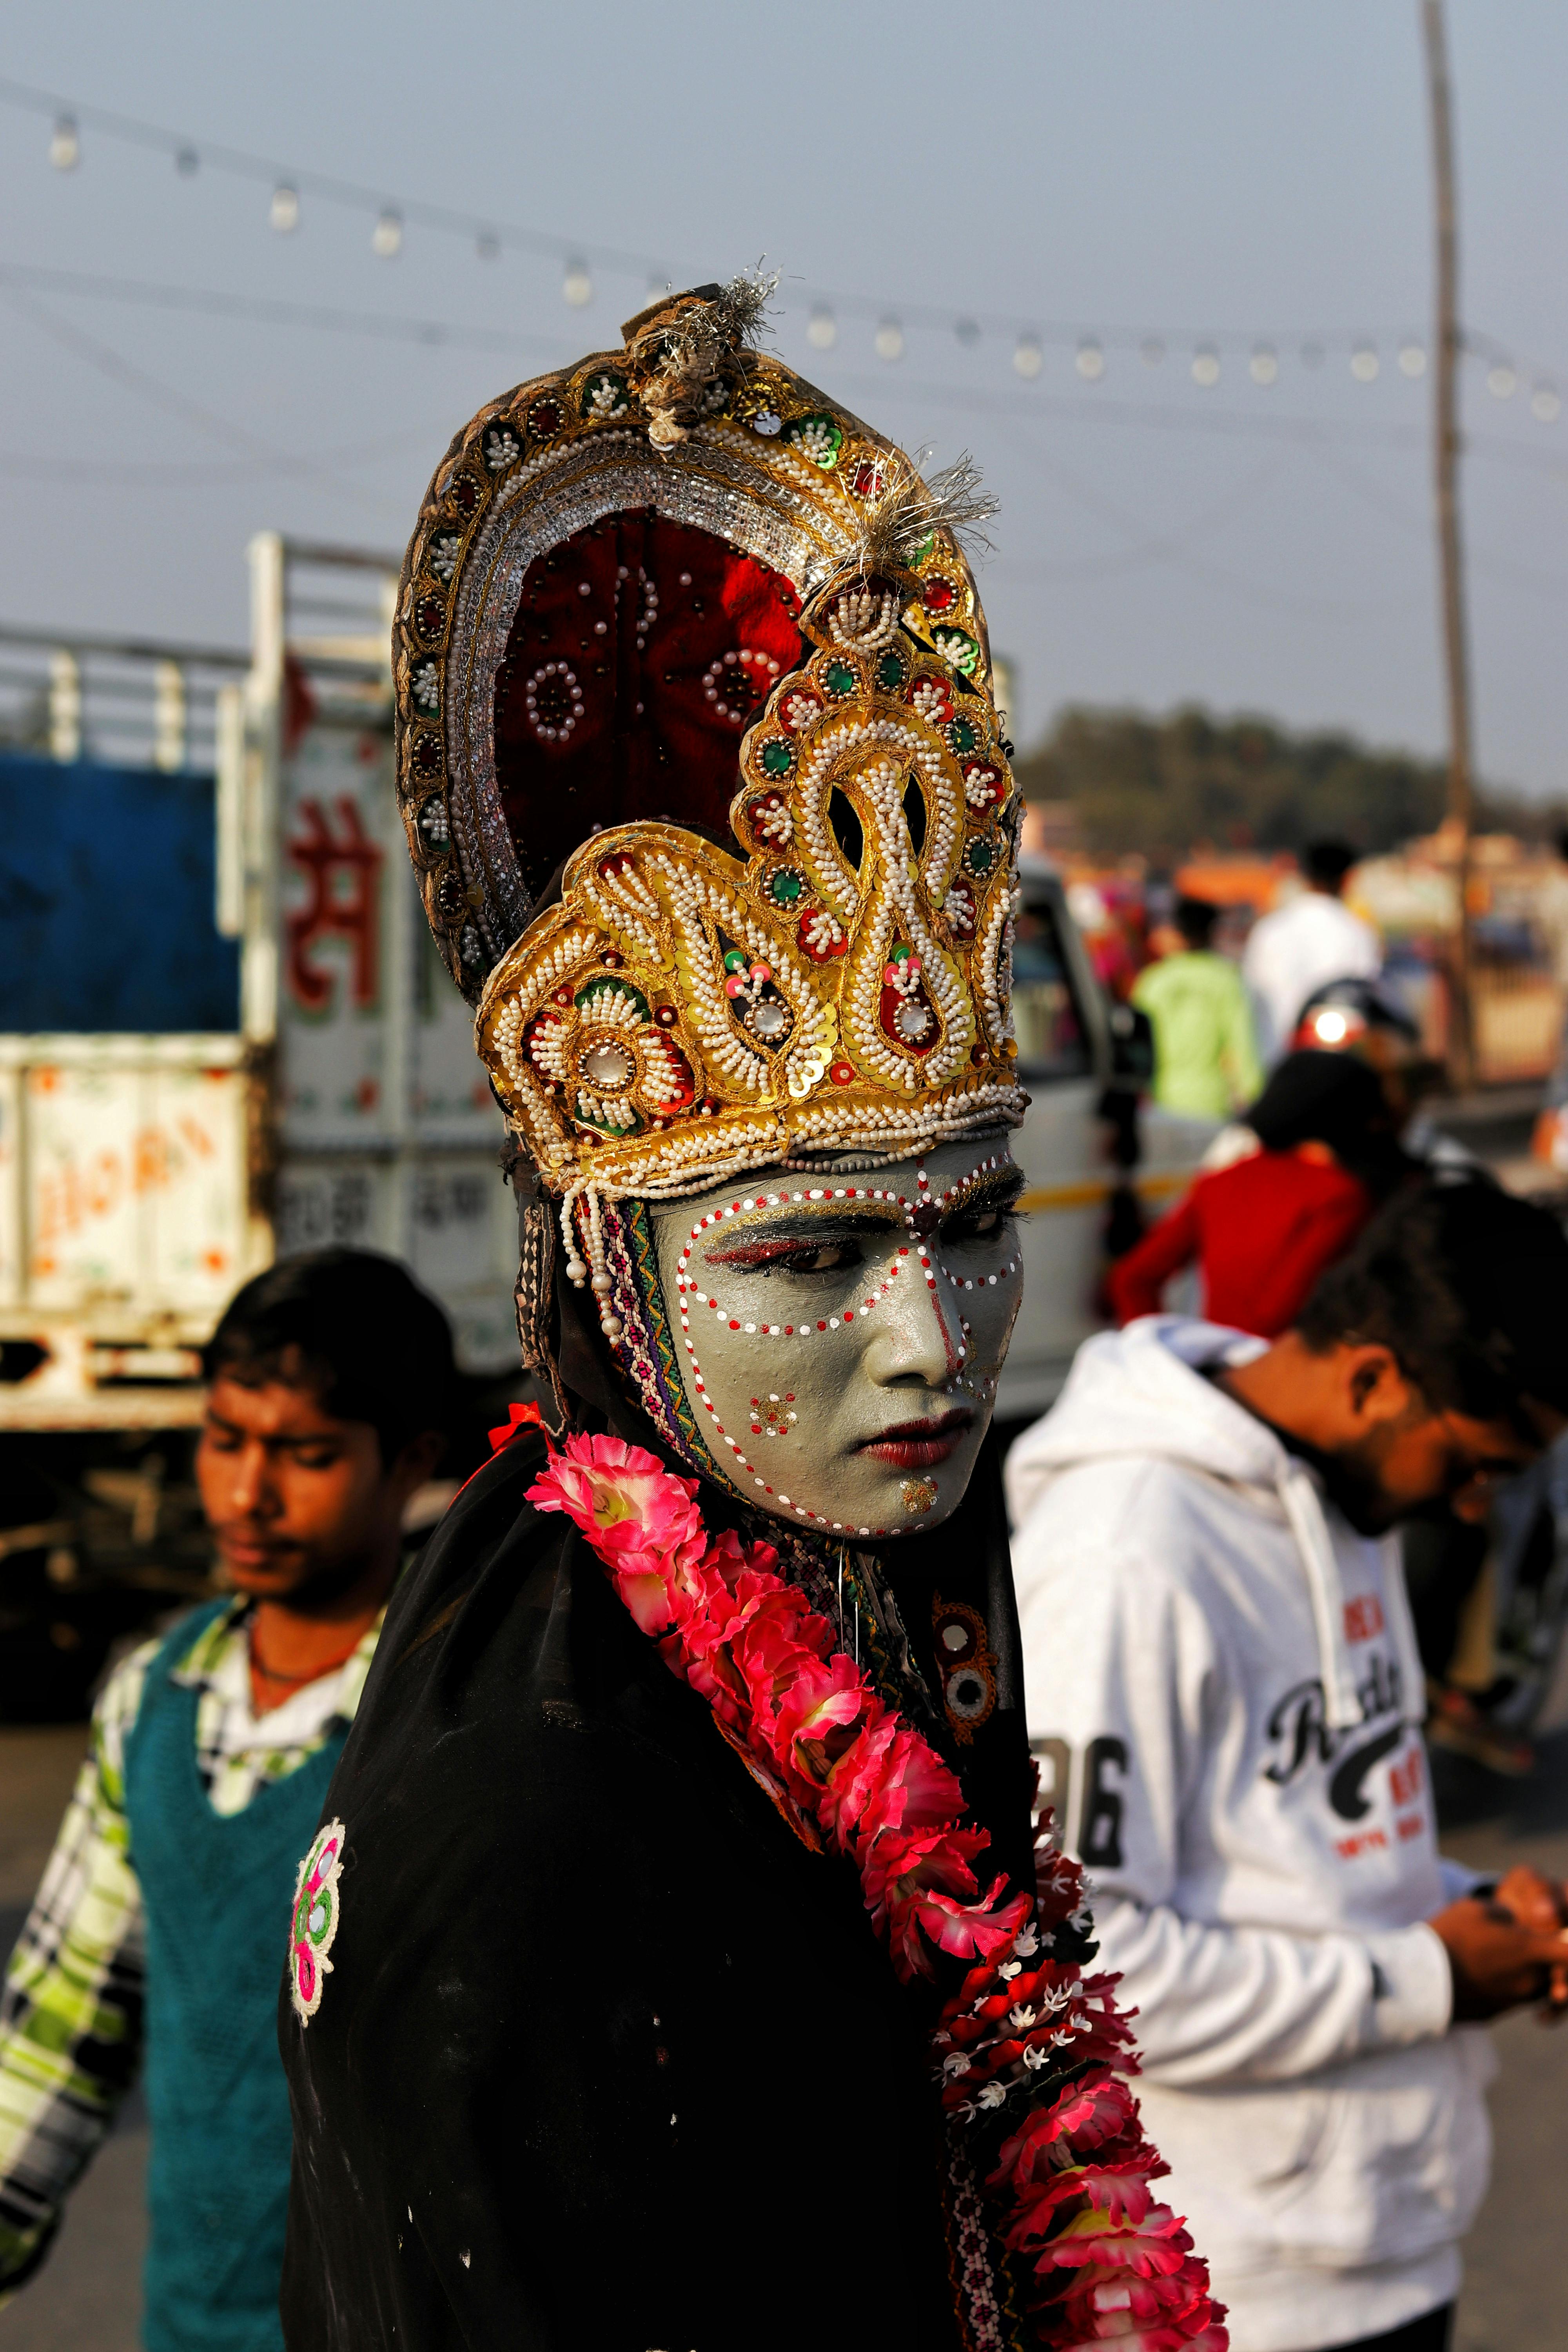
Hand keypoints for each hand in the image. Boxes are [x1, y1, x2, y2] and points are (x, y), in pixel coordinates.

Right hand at [1429, 1867, 1567, 2021]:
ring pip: (1538, 1986)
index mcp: (1529, 1951)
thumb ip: (1506, 1915)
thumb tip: (1516, 1924)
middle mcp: (1530, 1980)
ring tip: (1497, 1956)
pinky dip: (1508, 1984)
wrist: (1421, 1980)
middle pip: (1557, 1971)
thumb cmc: (1450, 1937)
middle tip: (1517, 1941)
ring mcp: (1516, 2000)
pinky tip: (1481, 1971)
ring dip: (1529, 1972)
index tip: (1560, 1935)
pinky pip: (1515, 1997)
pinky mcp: (1499, 2012)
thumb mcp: (1477, 1909)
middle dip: (1547, 1957)